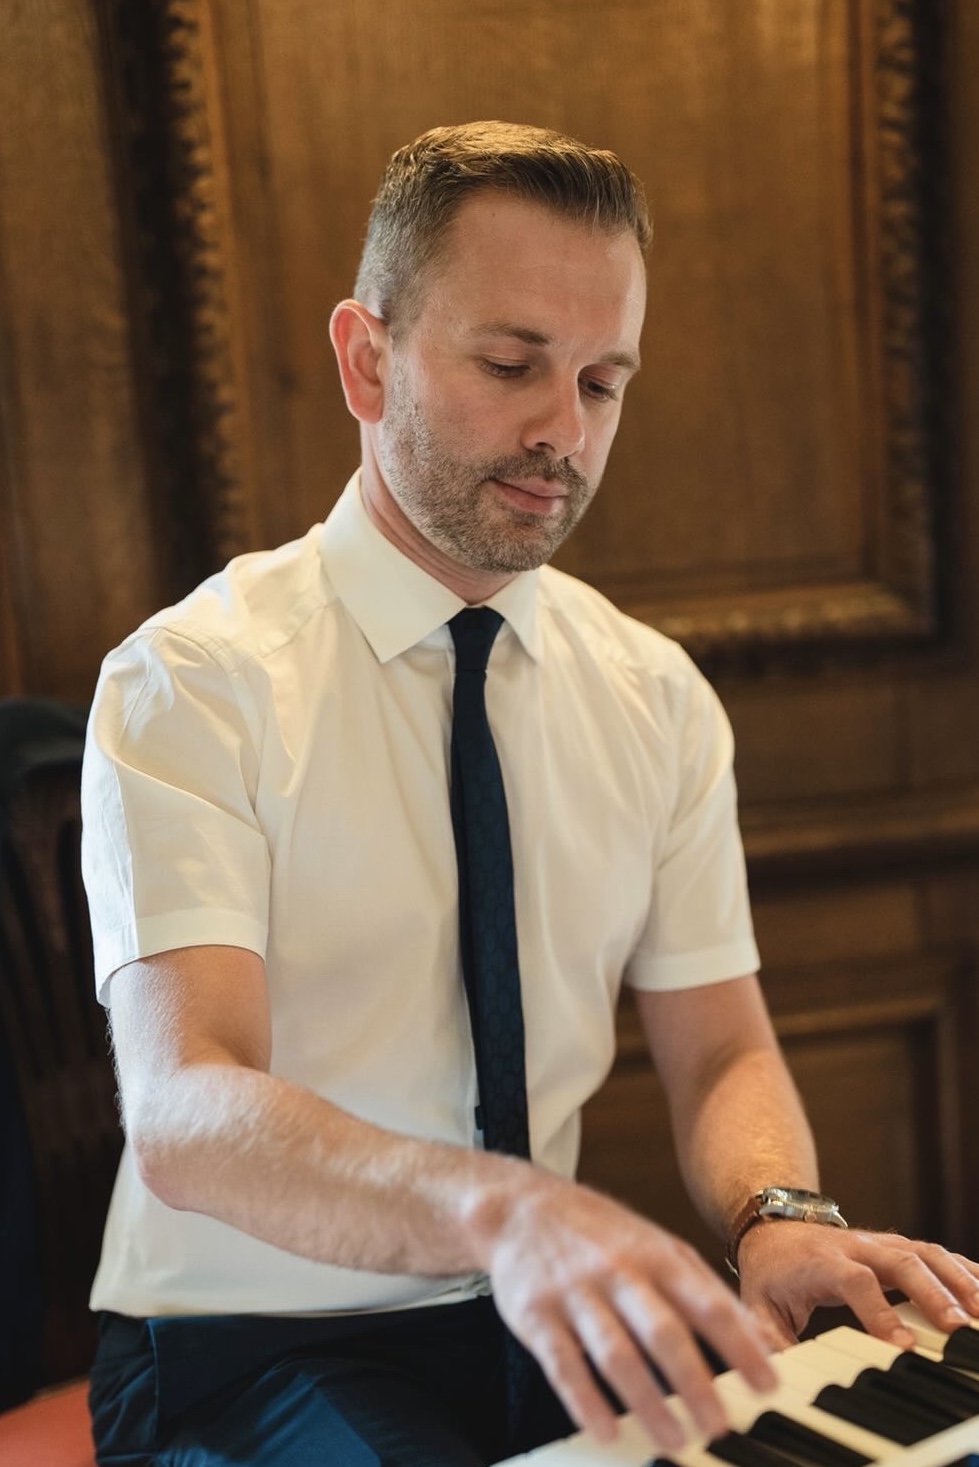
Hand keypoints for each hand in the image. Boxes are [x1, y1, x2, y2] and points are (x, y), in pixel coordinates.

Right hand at [483, 1173, 777, 1448]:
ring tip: (673, 1440)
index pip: (708, 1303)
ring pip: (616, 1352)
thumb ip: (706, 1291)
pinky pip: (563, 1364)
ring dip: (647, 1401)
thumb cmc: (602, 1235)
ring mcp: (576, 1293)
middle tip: (720, 1427)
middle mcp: (619, 1273)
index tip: (766, 1386)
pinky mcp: (536, 1315)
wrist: (521, 1208)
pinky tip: (606, 1431)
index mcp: (658, 1257)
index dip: (740, 1346)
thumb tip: (762, 1340)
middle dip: (694, 1383)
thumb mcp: (659, 1247)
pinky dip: (585, 1401)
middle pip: (663, 1331)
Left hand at [736, 1218, 978, 1348]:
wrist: (773, 1226)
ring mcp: (878, 1243)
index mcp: (822, 1261)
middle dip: (932, 1294)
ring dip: (956, 1280)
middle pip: (900, 1261)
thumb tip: (780, 1372)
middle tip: (957, 1328)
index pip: (856, 1281)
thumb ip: (770, 1338)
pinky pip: (933, 1253)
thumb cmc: (771, 1271)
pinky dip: (961, 1270)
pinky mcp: (894, 1246)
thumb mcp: (757, 1304)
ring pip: (924, 1253)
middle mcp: (855, 1246)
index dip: (881, 1311)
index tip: (903, 1347)